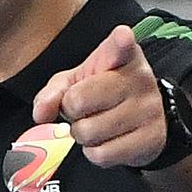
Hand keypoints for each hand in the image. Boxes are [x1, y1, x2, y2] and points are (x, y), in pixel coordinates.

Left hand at [32, 22, 168, 170]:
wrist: (142, 120)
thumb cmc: (104, 94)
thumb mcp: (76, 82)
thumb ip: (53, 92)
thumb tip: (40, 114)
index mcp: (122, 55)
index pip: (121, 46)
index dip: (121, 41)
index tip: (122, 36)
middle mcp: (139, 79)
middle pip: (80, 101)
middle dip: (72, 111)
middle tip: (84, 110)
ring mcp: (148, 110)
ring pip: (89, 132)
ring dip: (83, 135)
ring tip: (96, 124)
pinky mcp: (150, 139)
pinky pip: (102, 155)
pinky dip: (95, 153)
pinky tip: (106, 141)